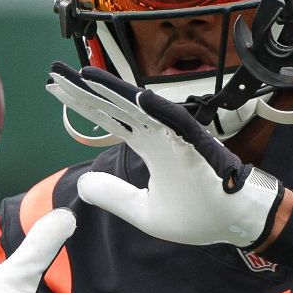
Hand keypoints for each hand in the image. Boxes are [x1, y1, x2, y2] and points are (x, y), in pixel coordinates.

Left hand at [45, 62, 281, 247]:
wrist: (237, 222)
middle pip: (116, 106)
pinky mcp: (198, 146)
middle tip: (56, 71)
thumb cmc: (198, 213)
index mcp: (148, 145)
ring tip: (85, 76)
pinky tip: (137, 96)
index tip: (55, 87)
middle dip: (85, 89)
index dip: (82, 103)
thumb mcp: (144, 212)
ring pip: (140, 108)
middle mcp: (159, 134)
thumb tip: (82, 183)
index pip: (108, 118)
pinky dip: (159, 110)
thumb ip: (114, 196)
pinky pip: (176, 124)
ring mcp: (177, 137)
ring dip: (115, 92)